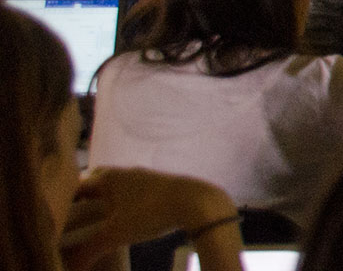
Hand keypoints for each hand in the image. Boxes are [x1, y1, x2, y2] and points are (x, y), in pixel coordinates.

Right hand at [62, 168, 242, 270]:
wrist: (195, 202)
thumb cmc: (151, 213)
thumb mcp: (115, 235)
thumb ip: (89, 250)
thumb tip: (68, 268)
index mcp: (108, 178)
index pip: (77, 186)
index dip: (64, 201)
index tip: (56, 216)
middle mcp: (124, 172)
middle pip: (96, 179)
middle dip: (85, 194)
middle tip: (75, 214)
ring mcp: (143, 175)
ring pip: (117, 183)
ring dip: (106, 196)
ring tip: (98, 216)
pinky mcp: (159, 183)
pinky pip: (133, 188)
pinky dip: (123, 199)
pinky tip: (125, 215)